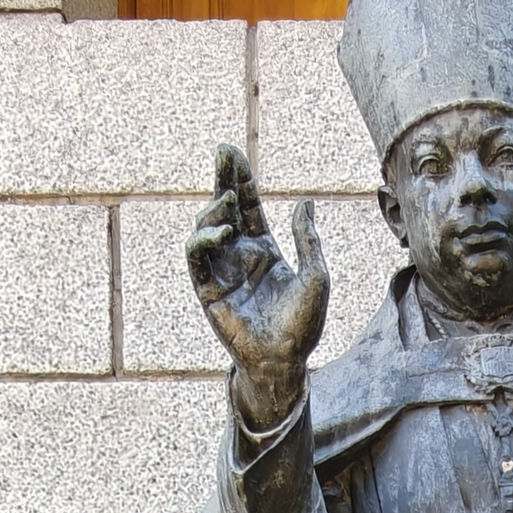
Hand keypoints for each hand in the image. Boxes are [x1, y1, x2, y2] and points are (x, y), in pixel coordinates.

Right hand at [188, 144, 329, 428]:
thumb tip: (304, 201)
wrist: (285, 361)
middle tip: (222, 152)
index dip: (239, 178)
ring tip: (226, 203)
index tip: (230, 151)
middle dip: (222, 178)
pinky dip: (204, 239)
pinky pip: (197, 258)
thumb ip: (307, 238)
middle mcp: (240, 257)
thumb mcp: (315, 275)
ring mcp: (223, 272)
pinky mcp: (208, 290)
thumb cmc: (304, 324)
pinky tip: (223, 232)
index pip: (247, 206)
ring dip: (213, 210)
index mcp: (265, 250)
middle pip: (224, 208)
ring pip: (206, 229)